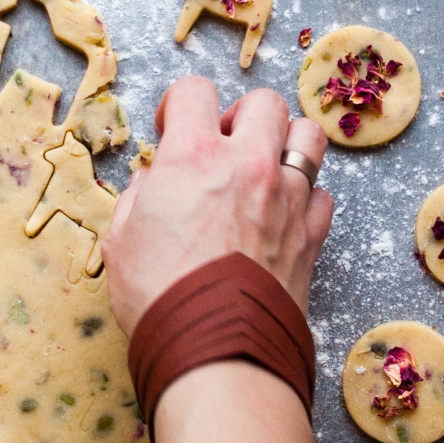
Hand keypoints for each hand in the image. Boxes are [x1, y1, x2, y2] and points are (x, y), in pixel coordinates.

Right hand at [102, 76, 332, 336]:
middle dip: (241, 116)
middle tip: (223, 144)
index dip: (180, 104)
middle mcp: (248, 165)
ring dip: (286, 143)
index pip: (195, 91)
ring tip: (264, 168)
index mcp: (193, 156)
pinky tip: (282, 215)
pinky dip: (304, 198)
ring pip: (309, 138)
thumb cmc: (159, 297)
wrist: (215, 351)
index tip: (173, 127)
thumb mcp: (121, 240)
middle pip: (264, 102)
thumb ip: (138, 198)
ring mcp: (287, 198)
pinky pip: (322, 195)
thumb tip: (152, 185)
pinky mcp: (311, 235)